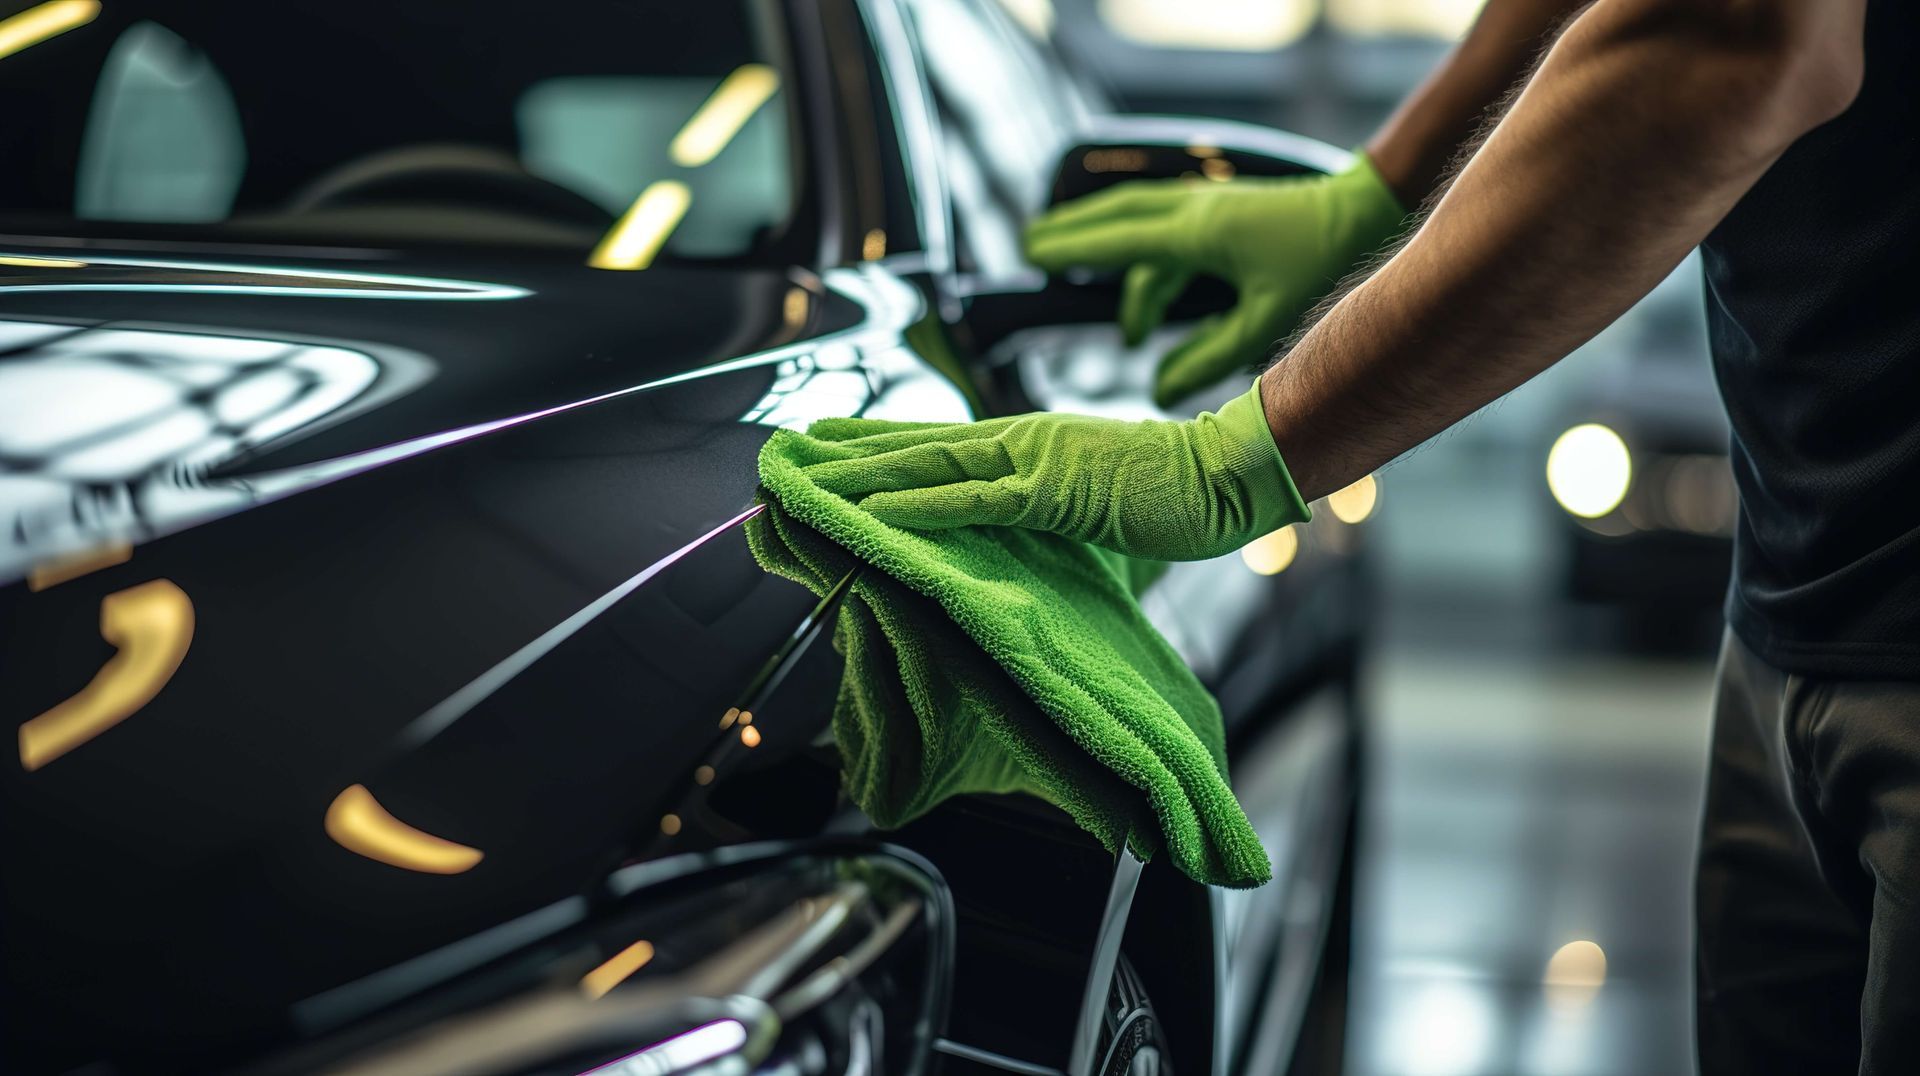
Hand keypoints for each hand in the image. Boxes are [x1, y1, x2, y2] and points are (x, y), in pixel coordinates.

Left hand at [802, 382, 1308, 560]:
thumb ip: (1048, 512)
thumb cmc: (1172, 489)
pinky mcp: (1054, 490)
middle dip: (847, 452)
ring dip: (863, 476)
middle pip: (916, 446)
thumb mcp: (1093, 501)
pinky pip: (974, 502)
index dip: (876, 441)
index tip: (824, 443)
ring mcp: (1032, 460)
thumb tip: (1018, 536)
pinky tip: (875, 514)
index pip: (936, 443)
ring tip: (807, 482)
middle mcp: (1017, 440)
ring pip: (929, 467)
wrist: (1229, 472)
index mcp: (1026, 443)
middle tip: (784, 453)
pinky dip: (920, 508)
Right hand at [1023, 154, 1404, 407]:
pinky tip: (1141, 296)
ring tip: (1079, 280)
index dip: (1071, 250)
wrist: (1369, 211)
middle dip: (1072, 233)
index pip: (1116, 241)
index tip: (1031, 256)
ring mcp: (1208, 205)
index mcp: (1198, 234)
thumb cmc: (1321, 266)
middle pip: (1115, 215)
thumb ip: (1209, 360)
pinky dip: (1143, 260)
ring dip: (1106, 246)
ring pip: (1138, 221)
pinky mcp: (1222, 210)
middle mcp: (1195, 210)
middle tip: (1030, 249)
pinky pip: (1164, 230)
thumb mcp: (1265, 323)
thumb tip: (1159, 390)